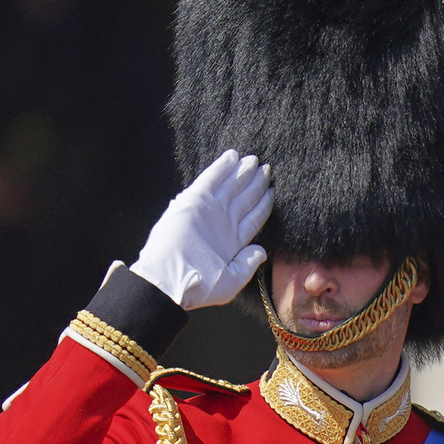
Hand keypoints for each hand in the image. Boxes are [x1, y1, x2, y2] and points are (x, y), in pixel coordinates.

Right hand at [131, 150, 272, 309]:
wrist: (170, 281)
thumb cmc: (200, 287)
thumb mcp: (231, 281)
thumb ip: (248, 265)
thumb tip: (262, 251)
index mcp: (233, 242)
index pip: (253, 217)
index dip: (263, 203)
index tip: (272, 189)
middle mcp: (222, 224)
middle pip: (245, 198)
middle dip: (256, 183)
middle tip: (267, 167)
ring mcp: (209, 211)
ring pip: (231, 187)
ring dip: (243, 173)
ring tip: (255, 160)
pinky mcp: (194, 201)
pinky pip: (211, 179)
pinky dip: (221, 168)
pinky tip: (232, 156)